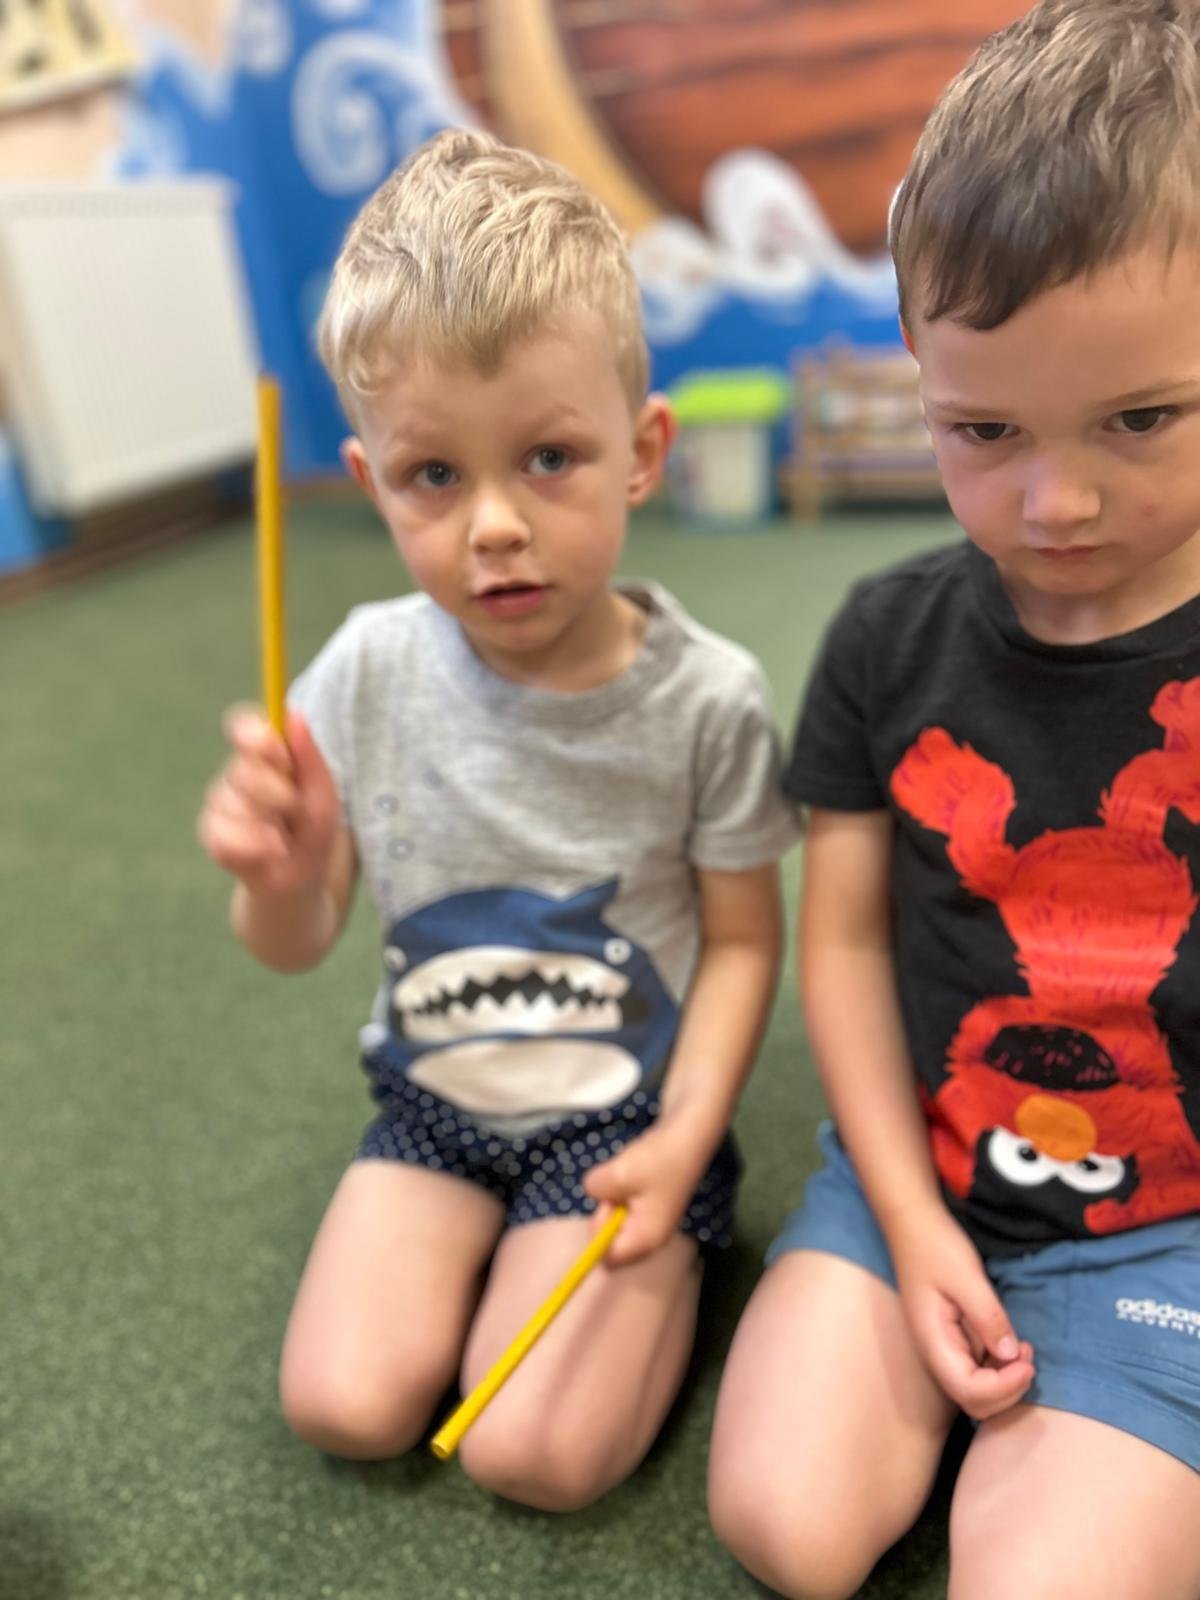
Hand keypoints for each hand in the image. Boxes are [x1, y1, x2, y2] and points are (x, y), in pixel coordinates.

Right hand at [197, 705, 339, 896]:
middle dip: (275, 792)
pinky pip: (222, 834)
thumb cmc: (313, 832)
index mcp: (266, 756)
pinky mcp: (212, 834)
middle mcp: (238, 774)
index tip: (276, 751)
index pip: (244, 727)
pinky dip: (253, 847)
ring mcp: (221, 804)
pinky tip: (270, 853)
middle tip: (295, 809)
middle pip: (242, 769)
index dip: (254, 735)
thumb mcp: (325, 796)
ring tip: (285, 840)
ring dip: (268, 826)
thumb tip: (293, 713)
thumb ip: (309, 757)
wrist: (302, 883)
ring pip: (232, 804)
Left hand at [582, 1111, 711, 1265]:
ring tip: (627, 1172)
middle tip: (616, 1185)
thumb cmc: (658, 1159)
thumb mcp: (617, 1175)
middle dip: (605, 1211)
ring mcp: (653, 1218)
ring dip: (612, 1194)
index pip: (609, 1260)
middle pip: (611, 1238)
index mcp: (646, 1239)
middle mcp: (651, 1235)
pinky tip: (634, 1168)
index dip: (597, 1236)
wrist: (690, 1131)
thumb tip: (594, 1190)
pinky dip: (621, 1186)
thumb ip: (595, 1190)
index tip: (604, 1206)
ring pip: (615, 1216)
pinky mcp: (652, 1201)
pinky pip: (624, 1202)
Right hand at [891, 1206, 1034, 1419]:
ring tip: (1023, 1349)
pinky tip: (1011, 1343)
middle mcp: (936, 1353)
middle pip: (973, 1401)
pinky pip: (977, 1369)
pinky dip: (999, 1367)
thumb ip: (988, 1317)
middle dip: (1007, 1390)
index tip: (1027, 1361)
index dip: (1004, 1387)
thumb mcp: (966, 1277)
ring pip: (977, 1389)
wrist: (913, 1224)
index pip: (970, 1391)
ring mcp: (943, 1347)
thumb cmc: (936, 1247)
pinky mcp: (952, 1337)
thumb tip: (1010, 1355)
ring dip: (1006, 1380)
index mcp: (933, 1342)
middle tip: (1027, 1358)